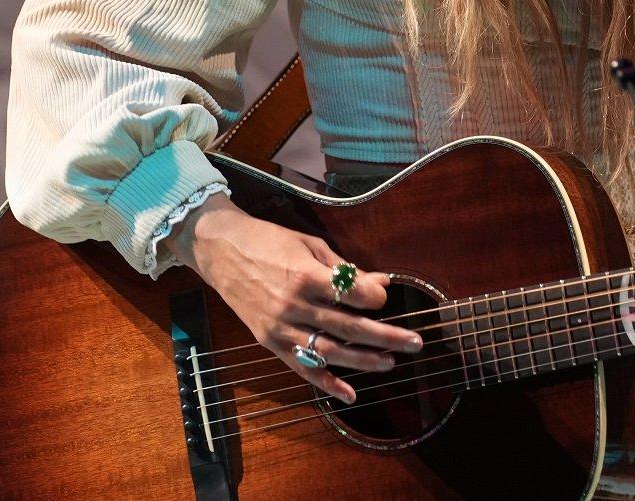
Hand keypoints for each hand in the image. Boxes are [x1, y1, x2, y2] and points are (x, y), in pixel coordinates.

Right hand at [167, 194, 421, 402]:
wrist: (220, 250)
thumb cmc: (268, 241)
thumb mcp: (309, 244)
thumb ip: (345, 268)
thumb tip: (381, 283)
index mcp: (305, 276)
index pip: (353, 295)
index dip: (375, 298)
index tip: (385, 298)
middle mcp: (293, 305)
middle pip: (349, 327)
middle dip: (386, 336)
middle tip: (414, 342)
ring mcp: (280, 327)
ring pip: (330, 352)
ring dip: (363, 360)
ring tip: (390, 363)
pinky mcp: (270, 342)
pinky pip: (302, 368)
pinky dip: (326, 383)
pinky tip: (349, 394)